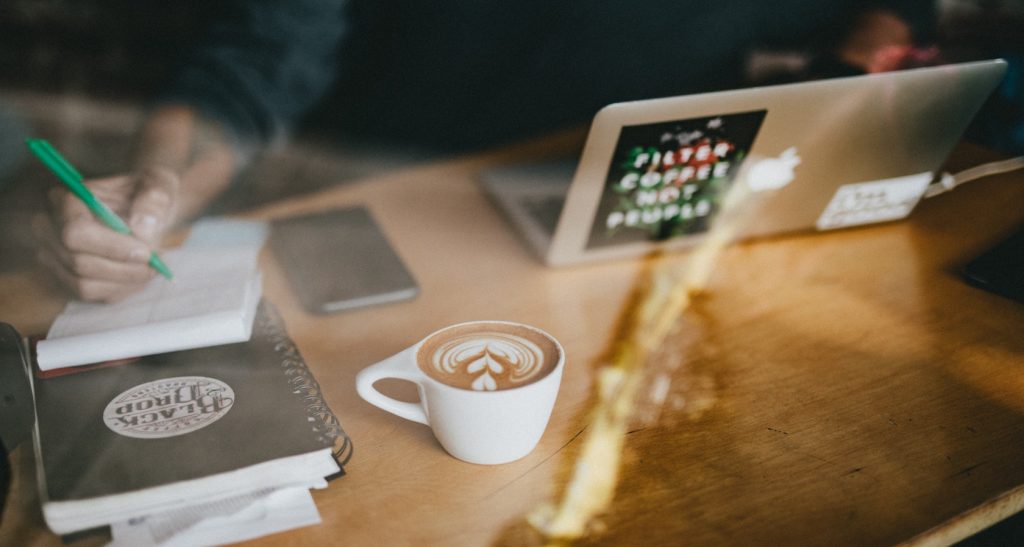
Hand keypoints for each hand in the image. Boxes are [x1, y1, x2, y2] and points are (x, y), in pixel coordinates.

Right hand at [33, 167, 179, 301]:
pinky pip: (94, 295)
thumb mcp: (160, 185)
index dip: (112, 247)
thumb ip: (154, 201)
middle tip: (156, 262)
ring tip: (153, 266)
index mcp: (70, 200)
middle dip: (122, 269)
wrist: (147, 208)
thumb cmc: (149, 194)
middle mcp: (53, 229)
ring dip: (125, 281)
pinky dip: (123, 288)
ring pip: (84, 285)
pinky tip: (141, 273)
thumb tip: (142, 230)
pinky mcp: (69, 277)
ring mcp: (57, 256)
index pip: (76, 232)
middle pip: (78, 263)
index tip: (146, 252)